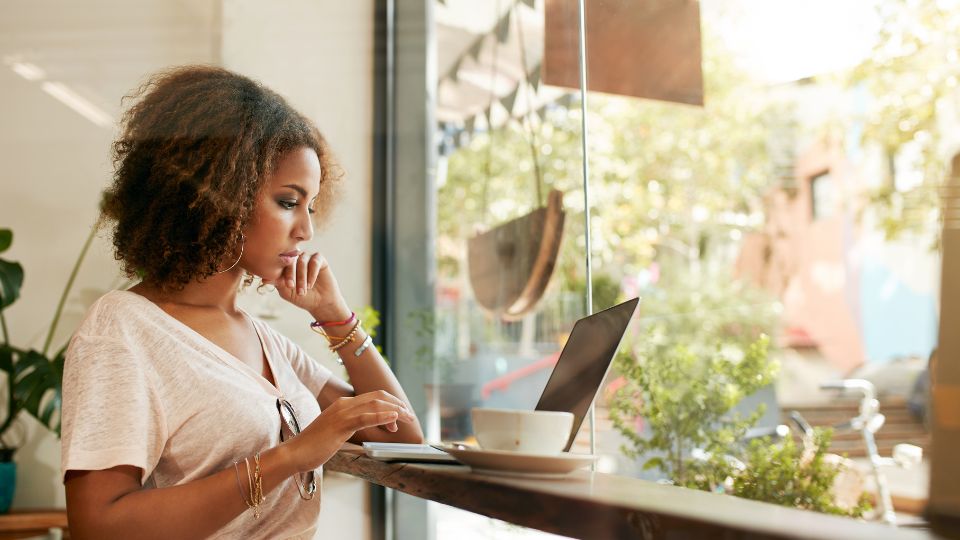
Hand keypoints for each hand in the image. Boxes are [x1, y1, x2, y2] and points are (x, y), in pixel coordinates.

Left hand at [262, 251, 350, 321]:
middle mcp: (295, 258)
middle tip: (291, 286)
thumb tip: (264, 278)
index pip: (280, 263)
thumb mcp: (286, 291)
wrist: (320, 303)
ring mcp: (307, 257)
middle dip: (291, 274)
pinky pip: (314, 261)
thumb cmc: (301, 297)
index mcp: (285, 264)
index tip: (284, 285)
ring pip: (302, 261)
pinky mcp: (319, 259)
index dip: (281, 273)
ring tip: (303, 290)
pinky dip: (312, 273)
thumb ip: (276, 282)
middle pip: (291, 260)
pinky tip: (311, 284)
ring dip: (302, 277)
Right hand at [289, 390, 416, 471]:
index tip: (401, 415)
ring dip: (395, 411)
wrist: (295, 453)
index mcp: (344, 404)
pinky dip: (382, 417)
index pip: (373, 397)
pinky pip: (365, 418)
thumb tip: (369, 428)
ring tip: (407, 418)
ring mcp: (342, 413)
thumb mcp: (337, 432)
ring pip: (375, 405)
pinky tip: (393, 420)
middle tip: (410, 416)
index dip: (391, 403)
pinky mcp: (340, 425)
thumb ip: (353, 426)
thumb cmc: (315, 446)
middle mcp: (344, 404)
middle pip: (378, 397)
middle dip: (397, 405)